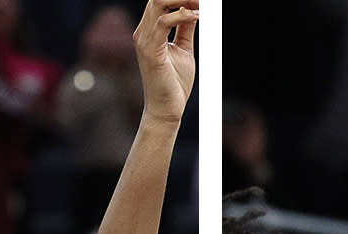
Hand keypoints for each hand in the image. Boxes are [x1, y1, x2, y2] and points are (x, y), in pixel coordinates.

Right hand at [136, 0, 197, 125]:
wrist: (167, 109)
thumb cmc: (175, 83)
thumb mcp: (184, 49)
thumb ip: (185, 29)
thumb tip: (194, 10)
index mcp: (149, 31)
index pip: (160, 1)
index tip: (203, 2)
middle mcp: (143, 32)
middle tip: (204, 1)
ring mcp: (144, 40)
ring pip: (158, 3)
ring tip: (202, 6)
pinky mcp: (150, 50)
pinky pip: (163, 22)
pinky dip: (182, 15)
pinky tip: (197, 16)